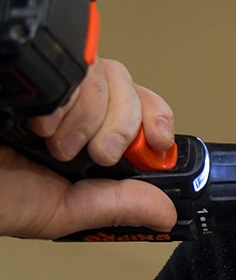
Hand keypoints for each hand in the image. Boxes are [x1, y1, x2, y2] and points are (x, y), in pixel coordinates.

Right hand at [0, 58, 176, 238]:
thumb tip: (167, 213)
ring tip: (58, 144)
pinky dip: (65, 96)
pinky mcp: (25, 73)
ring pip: (101, 72)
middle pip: (126, 84)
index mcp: (85, 133)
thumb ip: (114, 205)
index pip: (139, 105)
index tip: (159, 140)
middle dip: (123, 124)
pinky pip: (67, 66)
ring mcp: (46, 85)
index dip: (156, 117)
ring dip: (89, 115)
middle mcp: (69, 103)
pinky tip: (43, 122)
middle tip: (98, 154)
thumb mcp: (60, 209)